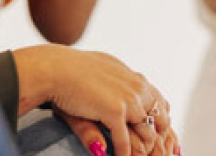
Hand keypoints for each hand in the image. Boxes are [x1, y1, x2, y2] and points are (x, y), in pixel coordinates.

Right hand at [21, 45, 175, 155]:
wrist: (55, 68)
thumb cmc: (70, 69)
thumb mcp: (100, 76)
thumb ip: (115, 88)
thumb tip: (121, 100)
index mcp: (133, 77)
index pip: (159, 101)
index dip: (158, 120)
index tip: (151, 134)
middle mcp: (136, 86)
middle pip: (160, 119)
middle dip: (156, 138)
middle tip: (150, 153)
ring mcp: (129, 98)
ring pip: (147, 134)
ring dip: (142, 150)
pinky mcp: (116, 111)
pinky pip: (126, 142)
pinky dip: (123, 154)